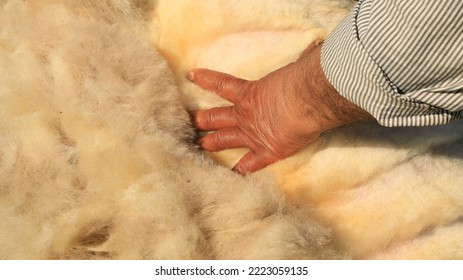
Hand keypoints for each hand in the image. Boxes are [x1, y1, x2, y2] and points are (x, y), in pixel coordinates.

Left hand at [188, 41, 371, 173]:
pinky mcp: (266, 151)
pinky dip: (239, 171)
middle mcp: (245, 115)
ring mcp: (252, 135)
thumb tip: (314, 48)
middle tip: (188, 123)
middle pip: (215, 118)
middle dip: (200, 121)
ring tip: (197, 146)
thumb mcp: (295, 65)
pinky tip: (230, 177)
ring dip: (210, 143)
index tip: (190, 76)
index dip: (205, 79)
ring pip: (223, 140)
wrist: (308, 100)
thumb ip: (297, 57)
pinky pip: (248, 165)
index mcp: (250, 93)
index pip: (221, 84)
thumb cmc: (303, 78)